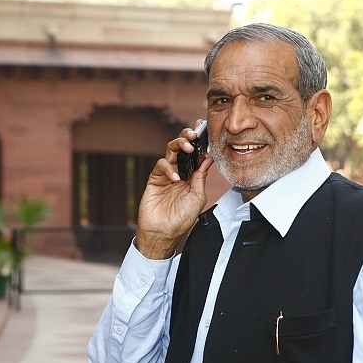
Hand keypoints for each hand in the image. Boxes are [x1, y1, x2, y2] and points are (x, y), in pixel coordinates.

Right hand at [135, 122, 213, 258]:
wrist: (164, 234)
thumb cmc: (182, 219)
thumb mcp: (197, 197)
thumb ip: (200, 177)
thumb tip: (208, 159)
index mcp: (191, 175)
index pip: (196, 153)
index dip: (199, 141)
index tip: (204, 128)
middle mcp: (179, 171)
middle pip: (182, 147)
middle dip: (187, 137)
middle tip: (194, 135)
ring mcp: (166, 174)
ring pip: (170, 151)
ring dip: (179, 145)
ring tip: (188, 147)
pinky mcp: (154, 179)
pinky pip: (160, 166)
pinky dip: (168, 168)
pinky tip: (175, 178)